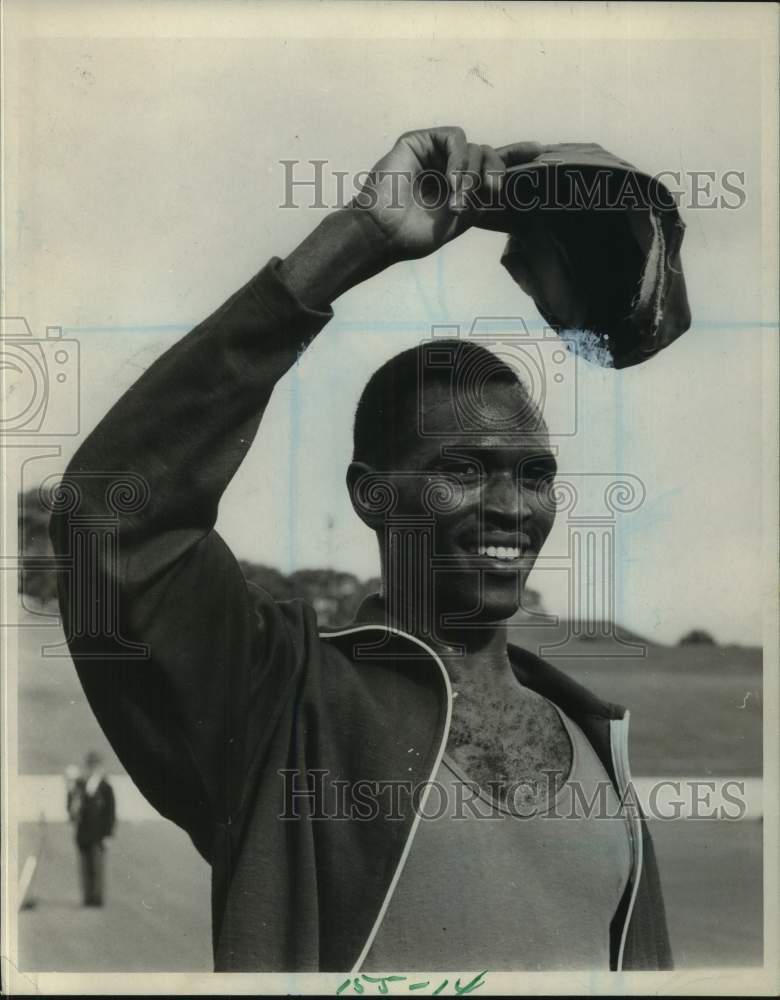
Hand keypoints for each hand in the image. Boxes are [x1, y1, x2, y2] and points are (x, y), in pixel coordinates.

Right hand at [354, 127, 543, 261]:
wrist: (384, 233)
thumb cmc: (414, 235)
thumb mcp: (459, 220)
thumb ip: (480, 198)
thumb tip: (499, 180)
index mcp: (459, 186)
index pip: (491, 166)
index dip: (514, 156)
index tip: (538, 151)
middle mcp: (448, 167)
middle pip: (488, 154)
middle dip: (495, 172)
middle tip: (492, 191)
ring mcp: (433, 153)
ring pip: (474, 147)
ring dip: (473, 172)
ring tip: (459, 197)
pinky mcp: (419, 141)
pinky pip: (454, 138)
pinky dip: (459, 158)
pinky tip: (452, 179)